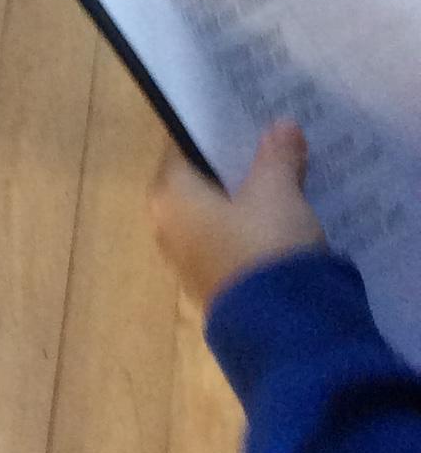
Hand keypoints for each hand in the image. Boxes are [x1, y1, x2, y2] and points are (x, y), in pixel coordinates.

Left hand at [150, 121, 325, 311]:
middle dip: (234, 169)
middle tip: (271, 148)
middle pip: (201, 184)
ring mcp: (189, 262)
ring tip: (285, 182)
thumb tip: (282, 125)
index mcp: (168, 195)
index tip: (246, 122)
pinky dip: (252, 233)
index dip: (216, 134)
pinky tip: (284, 225)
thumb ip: (276, 156)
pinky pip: (231, 246)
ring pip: (218, 217)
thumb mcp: (277, 192)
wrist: (285, 331)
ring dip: (246, 203)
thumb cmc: (266, 244)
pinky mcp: (216, 288)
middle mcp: (167, 227)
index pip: (183, 149)